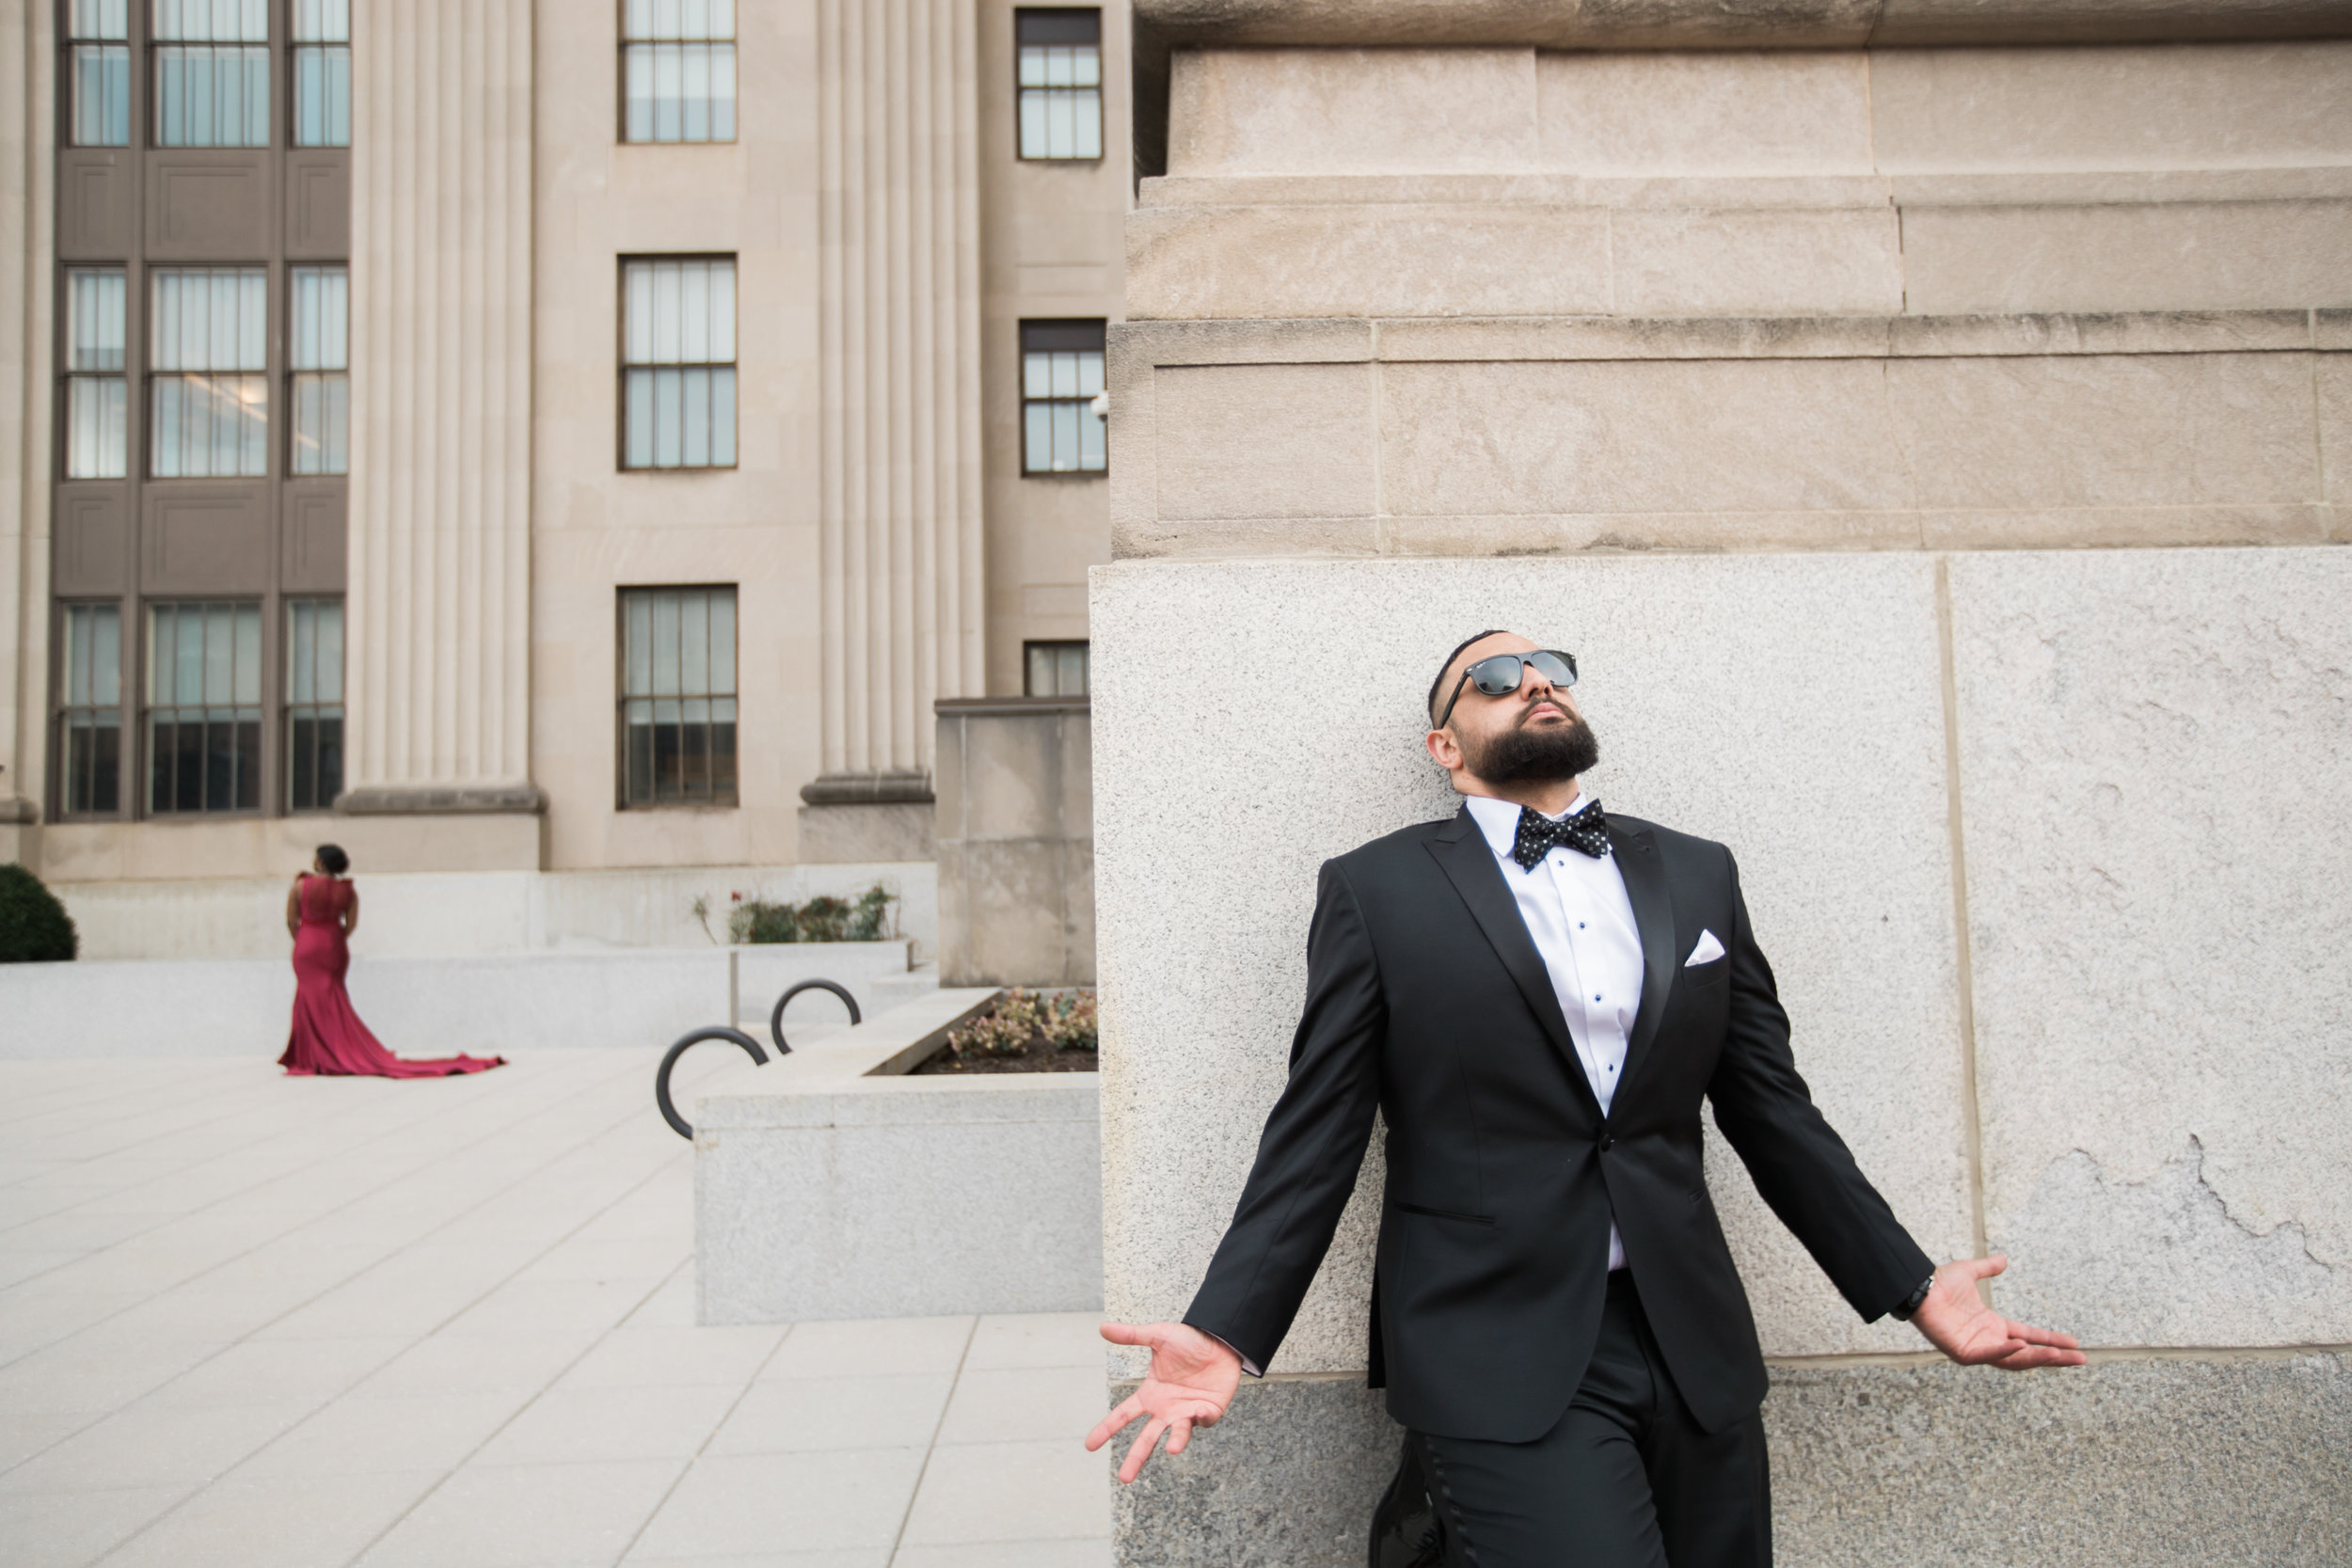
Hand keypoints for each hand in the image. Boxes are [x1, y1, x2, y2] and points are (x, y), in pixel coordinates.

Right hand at [1085, 1321, 1242, 1482]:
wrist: (1221, 1340)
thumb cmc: (1189, 1341)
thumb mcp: (1158, 1335)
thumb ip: (1132, 1335)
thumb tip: (1102, 1327)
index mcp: (1150, 1395)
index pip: (1123, 1415)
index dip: (1106, 1430)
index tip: (1089, 1446)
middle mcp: (1165, 1409)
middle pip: (1146, 1439)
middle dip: (1135, 1459)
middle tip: (1123, 1479)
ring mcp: (1186, 1413)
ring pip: (1178, 1434)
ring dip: (1176, 1442)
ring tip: (1173, 1450)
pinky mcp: (1208, 1412)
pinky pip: (1203, 1420)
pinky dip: (1201, 1417)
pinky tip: (1200, 1409)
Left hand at [1910, 1255, 2085, 1369]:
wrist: (1918, 1286)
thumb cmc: (1938, 1283)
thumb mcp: (1969, 1273)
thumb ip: (1987, 1268)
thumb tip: (2003, 1260)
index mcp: (1992, 1326)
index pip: (2029, 1336)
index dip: (2051, 1339)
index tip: (2074, 1343)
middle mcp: (1989, 1340)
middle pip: (2028, 1354)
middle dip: (2055, 1357)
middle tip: (2081, 1359)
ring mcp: (1978, 1349)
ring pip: (2014, 1360)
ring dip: (2038, 1358)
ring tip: (2061, 1356)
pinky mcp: (1964, 1353)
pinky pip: (1990, 1355)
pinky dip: (2006, 1352)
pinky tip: (2022, 1347)